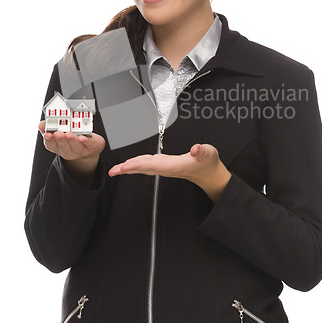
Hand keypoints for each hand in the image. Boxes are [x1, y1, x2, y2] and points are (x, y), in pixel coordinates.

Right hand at [39, 120, 105, 186]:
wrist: (90, 148)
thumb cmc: (74, 138)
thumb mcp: (61, 133)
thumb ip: (50, 128)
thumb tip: (41, 124)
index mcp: (59, 147)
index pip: (51, 145)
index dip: (49, 140)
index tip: (47, 134)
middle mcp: (69, 151)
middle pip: (64, 147)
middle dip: (60, 140)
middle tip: (57, 133)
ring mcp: (81, 150)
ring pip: (76, 147)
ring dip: (72, 140)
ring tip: (69, 134)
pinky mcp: (93, 146)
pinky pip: (90, 144)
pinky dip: (86, 141)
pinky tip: (83, 137)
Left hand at [108, 143, 230, 202]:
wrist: (209, 174)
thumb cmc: (208, 163)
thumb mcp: (209, 154)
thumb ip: (202, 151)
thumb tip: (196, 148)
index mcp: (175, 165)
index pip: (152, 165)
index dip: (138, 166)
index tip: (125, 167)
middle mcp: (167, 168)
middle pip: (144, 168)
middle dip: (127, 169)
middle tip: (112, 171)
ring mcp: (165, 168)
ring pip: (144, 167)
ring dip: (129, 168)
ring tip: (116, 169)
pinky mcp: (165, 165)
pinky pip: (147, 166)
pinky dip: (137, 164)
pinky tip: (131, 163)